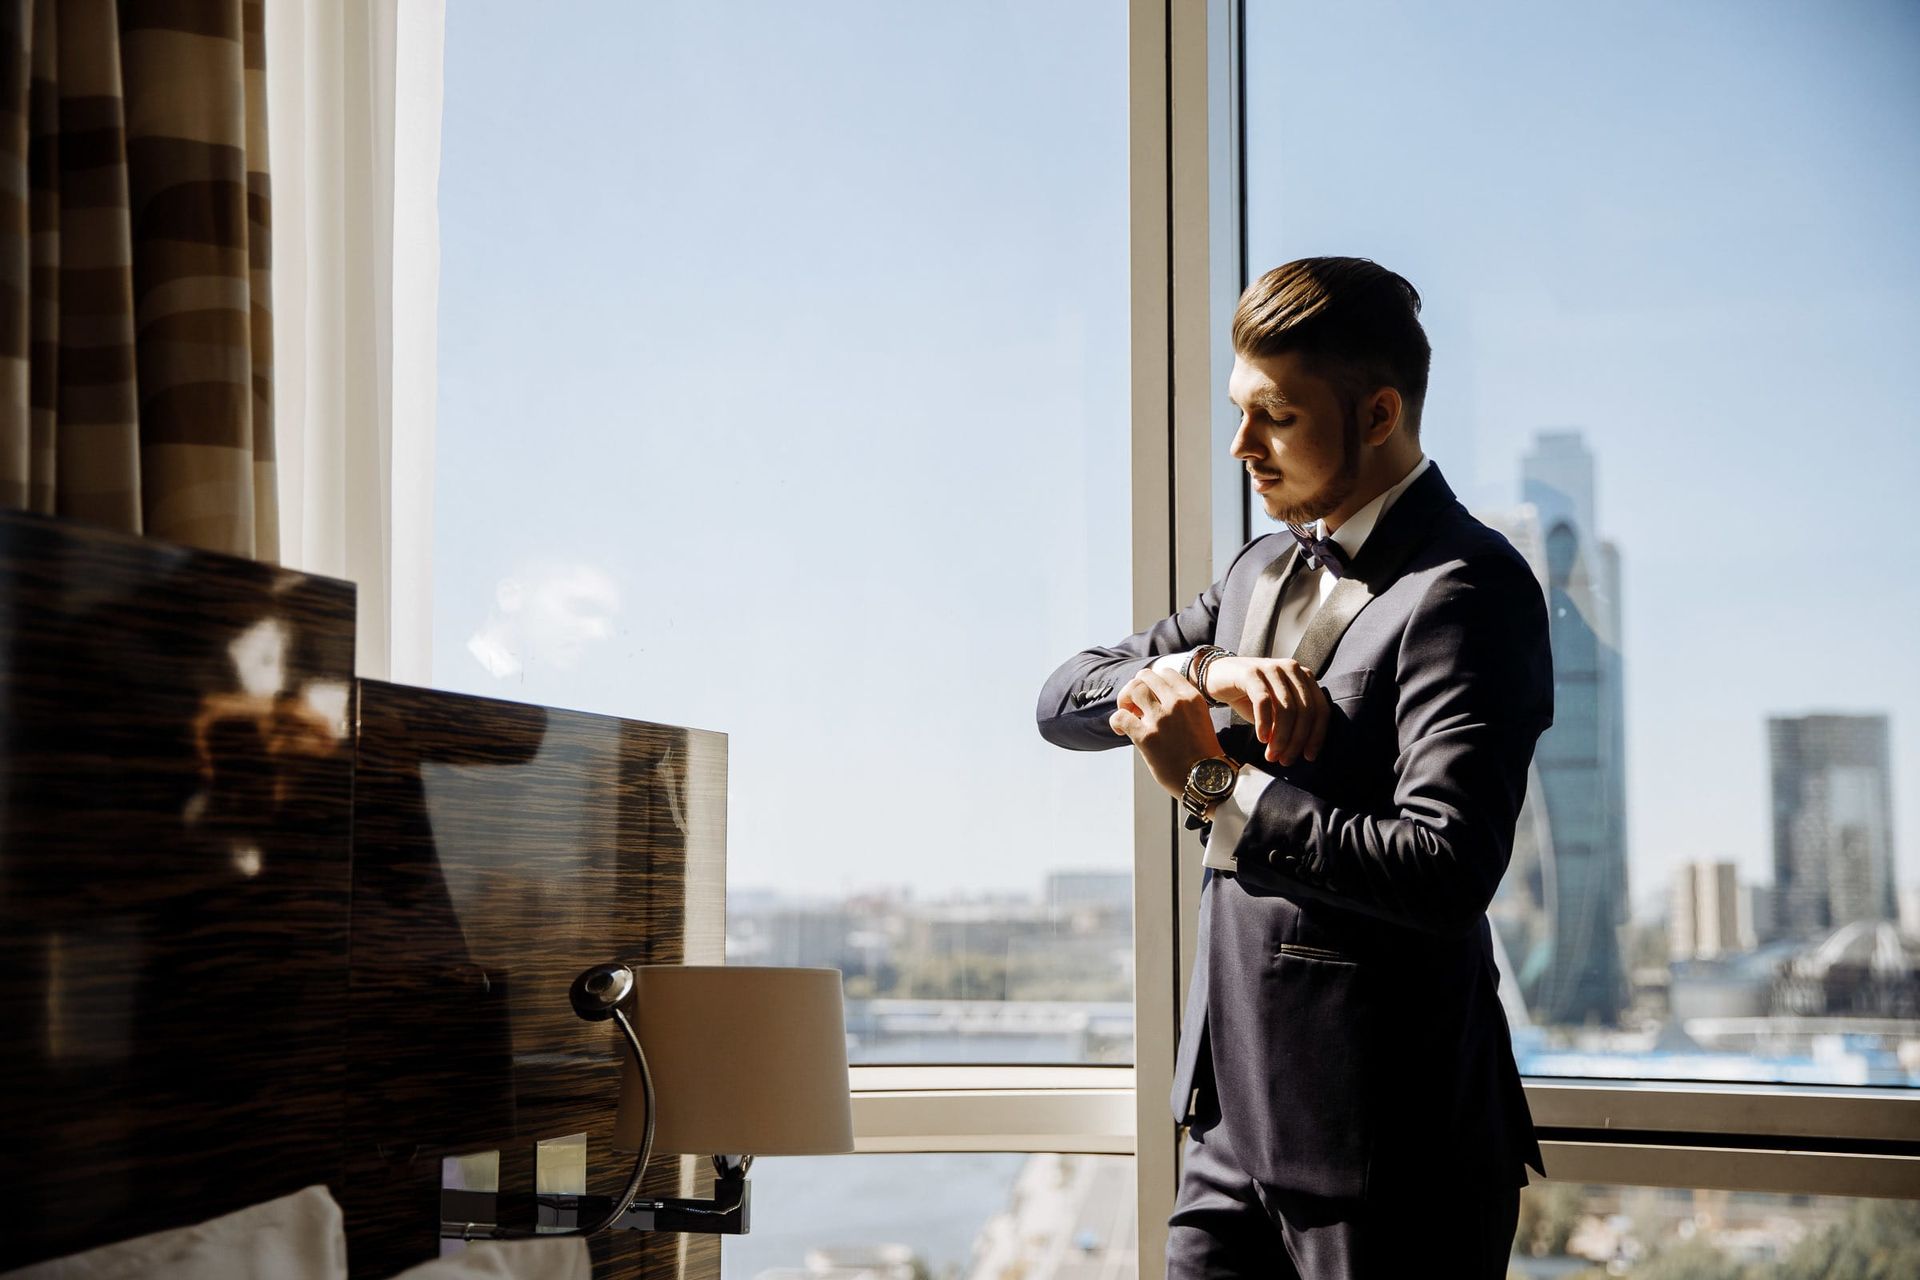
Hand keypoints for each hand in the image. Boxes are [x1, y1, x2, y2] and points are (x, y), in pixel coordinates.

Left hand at [1109, 667, 1226, 799]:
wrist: (1206, 780)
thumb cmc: (1202, 754)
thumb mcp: (1200, 719)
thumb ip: (1182, 704)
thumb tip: (1155, 697)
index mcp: (1192, 697)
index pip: (1165, 672)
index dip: (1153, 682)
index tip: (1151, 695)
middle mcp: (1176, 703)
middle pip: (1145, 676)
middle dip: (1136, 686)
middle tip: (1134, 704)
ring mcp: (1160, 719)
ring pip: (1132, 689)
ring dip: (1124, 699)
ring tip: (1128, 713)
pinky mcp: (1145, 737)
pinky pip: (1120, 716)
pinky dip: (1115, 721)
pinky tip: (1120, 730)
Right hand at [1202, 655, 1329, 765]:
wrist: (1218, 676)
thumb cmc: (1249, 695)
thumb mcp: (1275, 710)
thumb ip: (1290, 723)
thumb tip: (1299, 750)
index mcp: (1304, 677)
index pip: (1321, 709)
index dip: (1317, 736)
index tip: (1308, 756)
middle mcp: (1291, 669)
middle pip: (1305, 711)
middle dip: (1296, 740)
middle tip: (1285, 760)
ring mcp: (1272, 668)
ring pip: (1286, 708)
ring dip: (1280, 737)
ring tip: (1272, 754)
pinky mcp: (1251, 673)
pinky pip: (1264, 701)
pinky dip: (1264, 724)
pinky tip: (1261, 738)